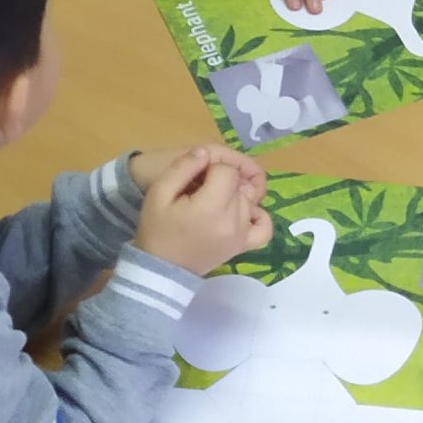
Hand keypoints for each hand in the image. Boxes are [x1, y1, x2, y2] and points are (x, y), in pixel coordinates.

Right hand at [133, 148, 271, 275]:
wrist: (161, 270)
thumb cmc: (157, 230)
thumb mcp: (159, 193)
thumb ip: (182, 168)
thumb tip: (205, 152)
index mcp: (212, 207)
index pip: (227, 171)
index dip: (210, 170)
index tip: (194, 181)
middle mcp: (233, 220)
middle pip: (238, 184)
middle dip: (220, 181)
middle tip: (198, 192)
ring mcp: (242, 234)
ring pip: (248, 199)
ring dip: (233, 196)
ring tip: (212, 203)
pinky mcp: (243, 245)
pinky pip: (264, 226)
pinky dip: (257, 215)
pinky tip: (242, 212)